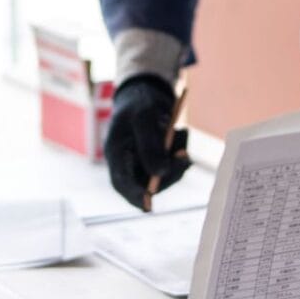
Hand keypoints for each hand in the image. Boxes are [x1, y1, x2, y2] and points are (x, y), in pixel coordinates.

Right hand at [105, 74, 189, 209]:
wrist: (147, 92)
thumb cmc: (139, 102)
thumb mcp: (143, 116)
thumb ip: (150, 144)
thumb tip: (161, 172)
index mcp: (115, 153)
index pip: (121, 182)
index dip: (134, 196)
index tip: (148, 206)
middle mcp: (129, 163)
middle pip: (147, 184)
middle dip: (168, 174)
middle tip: (184, 156)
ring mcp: (145, 163)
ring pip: (165, 175)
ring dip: (178, 159)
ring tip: (181, 132)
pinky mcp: (160, 160)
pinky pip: (175, 165)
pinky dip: (182, 152)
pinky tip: (182, 132)